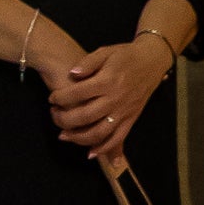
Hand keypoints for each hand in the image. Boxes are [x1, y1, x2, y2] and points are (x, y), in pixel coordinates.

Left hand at [52, 38, 169, 155]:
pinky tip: (90, 153)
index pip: (77, 93)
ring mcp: (125, 112)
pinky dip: (104, 148)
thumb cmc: (125, 55)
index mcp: (107, 81)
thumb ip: (87, 63)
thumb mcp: (105, 51)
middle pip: (85, 116)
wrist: (152, 61)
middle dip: (64, 119)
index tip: (52, 98)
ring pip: (99, 132)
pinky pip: (118, 138)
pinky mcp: (132, 119)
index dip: (60, 98)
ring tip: (64, 135)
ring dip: (78, 138)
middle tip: (54, 115)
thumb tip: (72, 74)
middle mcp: (116, 99)